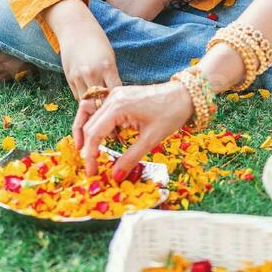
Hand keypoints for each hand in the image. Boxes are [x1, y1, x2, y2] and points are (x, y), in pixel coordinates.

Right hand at [59, 26, 122, 102]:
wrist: (76, 29)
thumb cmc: (97, 42)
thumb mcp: (110, 58)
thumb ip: (112, 77)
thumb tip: (114, 97)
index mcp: (107, 67)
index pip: (114, 93)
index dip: (116, 100)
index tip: (119, 105)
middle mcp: (92, 73)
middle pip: (100, 101)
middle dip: (104, 105)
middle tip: (109, 110)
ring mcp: (79, 76)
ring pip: (87, 101)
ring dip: (93, 103)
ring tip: (98, 103)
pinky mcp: (69, 78)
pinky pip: (78, 96)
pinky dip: (84, 97)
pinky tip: (88, 92)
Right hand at [73, 81, 194, 179]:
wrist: (185, 95)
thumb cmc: (171, 114)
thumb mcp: (151, 139)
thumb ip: (130, 158)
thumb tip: (115, 177)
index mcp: (118, 106)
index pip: (94, 133)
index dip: (90, 155)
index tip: (91, 171)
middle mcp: (112, 97)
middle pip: (89, 124)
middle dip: (87, 146)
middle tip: (91, 166)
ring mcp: (115, 94)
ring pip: (92, 116)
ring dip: (89, 134)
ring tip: (91, 153)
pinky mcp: (120, 96)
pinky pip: (102, 112)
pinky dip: (100, 127)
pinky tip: (107, 139)